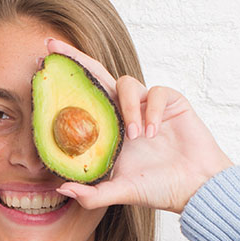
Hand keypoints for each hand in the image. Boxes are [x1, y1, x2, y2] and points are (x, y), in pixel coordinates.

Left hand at [44, 37, 234, 214]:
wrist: (197, 187)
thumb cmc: (160, 189)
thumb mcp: (121, 193)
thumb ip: (92, 195)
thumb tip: (60, 190)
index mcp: (110, 131)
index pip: (83, 100)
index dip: (66, 84)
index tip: (42, 64)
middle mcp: (125, 114)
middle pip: (97, 77)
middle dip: (76, 60)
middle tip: (53, 45)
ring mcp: (146, 105)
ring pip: (127, 84)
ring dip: (128, 107)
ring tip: (137, 136)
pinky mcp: (170, 101)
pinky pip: (156, 93)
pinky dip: (153, 110)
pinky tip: (155, 132)